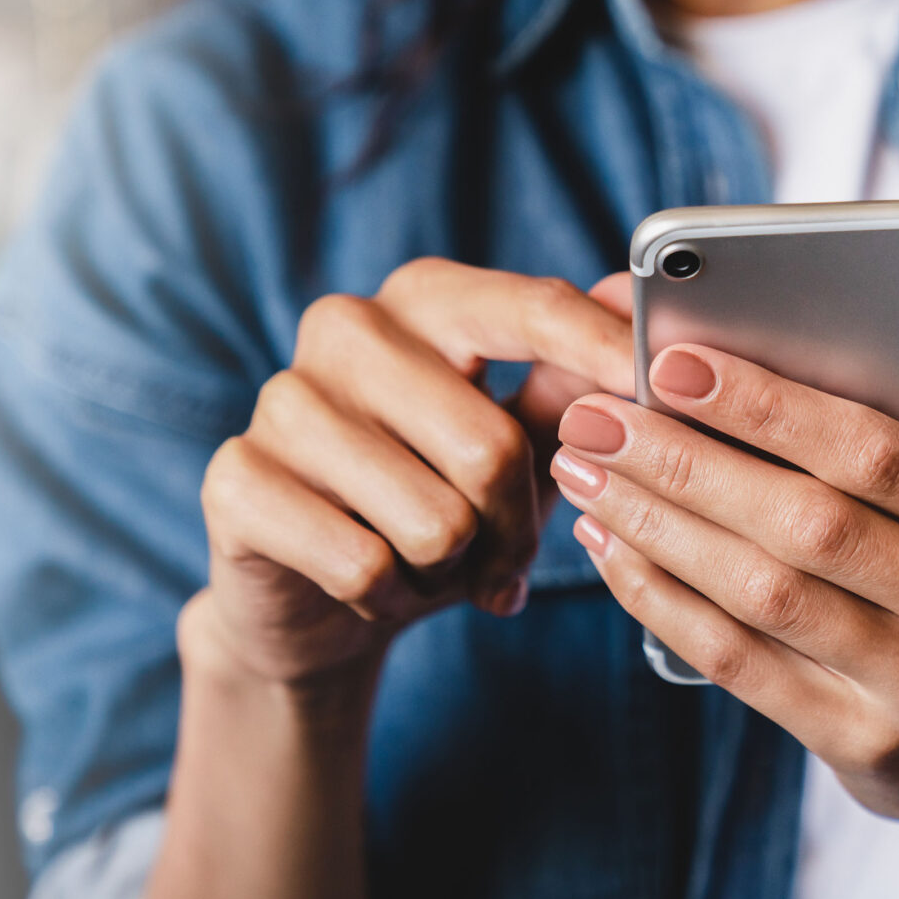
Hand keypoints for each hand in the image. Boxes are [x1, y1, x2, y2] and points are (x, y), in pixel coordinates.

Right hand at [194, 260, 632, 684]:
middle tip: (504, 559)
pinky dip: (389, 597)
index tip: (662, 386)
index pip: (530, 308)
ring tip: (430, 565)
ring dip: (451, 570)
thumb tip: (634, 305)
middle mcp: (346, 327)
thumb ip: (572, 382)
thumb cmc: (434, 502)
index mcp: (425, 298)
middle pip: (491, 446)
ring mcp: (282, 399)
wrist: (316, 599)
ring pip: (434, 519)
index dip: (602, 353)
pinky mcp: (236, 479)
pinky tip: (374, 586)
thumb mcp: (517, 444)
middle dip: (515, 528)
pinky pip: (363, 564)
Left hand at [548, 339, 898, 837]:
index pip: (887, 457)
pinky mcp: (862, 745)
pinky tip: (612, 548)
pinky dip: (663, 599)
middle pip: (811, 527)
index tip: (675, 362)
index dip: (775, 408)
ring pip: (765, 596)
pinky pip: (742, 663)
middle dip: (689, 463)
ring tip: (586, 471)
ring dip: (658, 526)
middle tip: (597, 417)